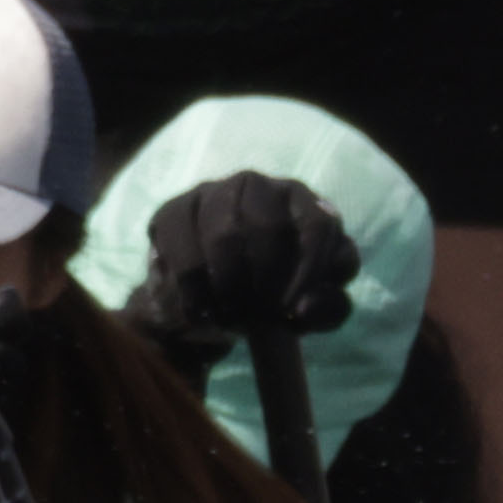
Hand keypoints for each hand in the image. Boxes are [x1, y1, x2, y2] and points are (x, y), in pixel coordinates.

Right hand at [119, 173, 361, 364]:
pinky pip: (183, 246)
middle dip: (265, 281)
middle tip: (258, 316)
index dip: (309, 270)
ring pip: (225, 236)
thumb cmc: (271, 298)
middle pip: (270, 227)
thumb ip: (327, 310)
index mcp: (306, 204)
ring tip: (230, 316)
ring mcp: (213, 192)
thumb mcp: (310, 312)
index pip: (318, 225)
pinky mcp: (175, 210)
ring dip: (230, 286)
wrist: (208, 304)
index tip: (294, 310)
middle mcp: (261, 187)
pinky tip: (200, 307)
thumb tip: (305, 308)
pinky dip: (195, 286)